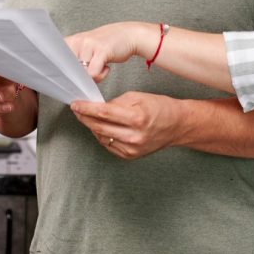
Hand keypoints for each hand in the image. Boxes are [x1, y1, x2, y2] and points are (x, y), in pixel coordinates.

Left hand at [66, 22, 156, 81]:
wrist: (128, 34)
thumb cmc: (106, 45)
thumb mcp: (86, 50)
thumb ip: (76, 62)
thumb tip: (67, 82)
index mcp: (71, 41)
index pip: (57, 62)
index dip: (64, 74)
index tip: (72, 79)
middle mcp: (77, 41)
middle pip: (68, 70)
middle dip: (79, 78)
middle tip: (91, 72)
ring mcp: (89, 45)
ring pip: (81, 74)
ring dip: (92, 77)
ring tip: (100, 68)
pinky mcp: (101, 50)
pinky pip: (93, 73)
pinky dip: (101, 75)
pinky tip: (106, 67)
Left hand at [70, 91, 186, 159]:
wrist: (177, 126)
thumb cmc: (160, 108)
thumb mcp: (138, 97)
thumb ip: (115, 103)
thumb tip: (97, 107)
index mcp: (137, 118)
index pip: (104, 113)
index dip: (87, 109)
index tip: (76, 104)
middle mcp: (134, 136)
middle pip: (100, 127)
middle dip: (85, 117)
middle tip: (77, 110)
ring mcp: (132, 148)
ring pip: (102, 137)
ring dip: (93, 127)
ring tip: (90, 117)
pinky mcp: (131, 155)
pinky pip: (109, 145)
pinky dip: (103, 135)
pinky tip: (103, 127)